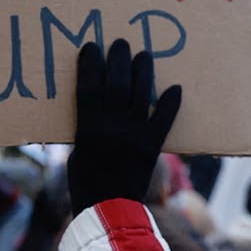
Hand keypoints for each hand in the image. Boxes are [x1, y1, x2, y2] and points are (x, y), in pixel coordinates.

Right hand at [67, 40, 180, 214]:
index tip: (91, 47)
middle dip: (118, 60)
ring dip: (143, 73)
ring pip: (140, 95)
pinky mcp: (152, 145)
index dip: (90, 64)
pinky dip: (170, 104)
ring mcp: (134, 134)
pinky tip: (175, 89)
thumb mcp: (75, 151)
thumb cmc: (83, 182)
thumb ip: (85, 128)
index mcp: (88, 126)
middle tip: (120, 43)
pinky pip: (164, 120)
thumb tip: (93, 109)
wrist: (108, 207)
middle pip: (116, 84)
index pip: (88, 86)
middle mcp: (112, 125)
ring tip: (143, 55)